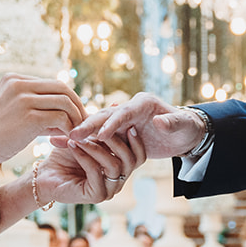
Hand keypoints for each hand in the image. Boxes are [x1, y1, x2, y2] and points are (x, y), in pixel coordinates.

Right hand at [0, 75, 86, 168]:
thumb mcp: (15, 112)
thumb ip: (38, 107)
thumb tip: (70, 112)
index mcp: (14, 78)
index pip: (52, 83)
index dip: (68, 99)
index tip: (74, 115)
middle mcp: (19, 83)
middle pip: (62, 88)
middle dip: (77, 105)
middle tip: (83, 123)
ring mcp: (24, 98)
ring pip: (64, 102)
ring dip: (76, 118)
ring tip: (76, 133)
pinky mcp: (29, 116)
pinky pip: (60, 118)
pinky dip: (68, 128)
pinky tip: (67, 139)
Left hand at [37, 129, 148, 204]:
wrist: (45, 175)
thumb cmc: (65, 154)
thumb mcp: (87, 136)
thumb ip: (102, 126)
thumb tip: (118, 103)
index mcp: (120, 167)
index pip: (139, 156)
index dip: (136, 140)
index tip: (127, 122)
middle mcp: (119, 180)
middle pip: (132, 161)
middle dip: (116, 141)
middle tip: (101, 128)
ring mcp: (109, 189)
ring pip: (114, 166)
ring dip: (96, 147)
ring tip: (79, 136)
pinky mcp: (96, 195)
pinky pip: (96, 173)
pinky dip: (85, 156)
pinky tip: (73, 146)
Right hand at [68, 92, 206, 159]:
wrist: (183, 132)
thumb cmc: (187, 127)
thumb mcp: (183, 125)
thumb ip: (172, 123)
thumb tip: (159, 122)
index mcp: (143, 103)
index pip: (124, 113)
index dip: (112, 124)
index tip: (100, 136)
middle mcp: (129, 108)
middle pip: (105, 116)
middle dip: (88, 126)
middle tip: (71, 136)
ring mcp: (122, 119)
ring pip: (96, 125)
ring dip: (80, 133)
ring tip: (58, 140)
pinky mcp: (117, 131)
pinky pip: (96, 135)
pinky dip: (81, 140)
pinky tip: (62, 143)